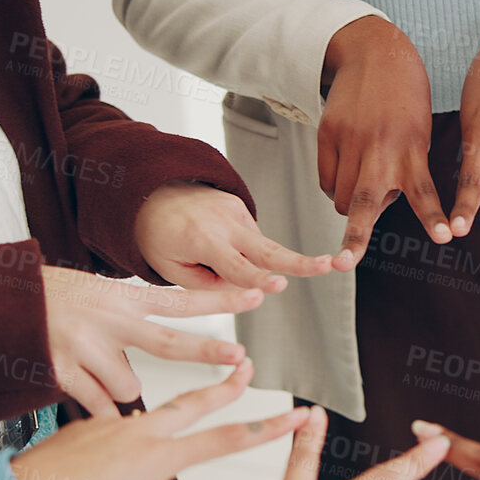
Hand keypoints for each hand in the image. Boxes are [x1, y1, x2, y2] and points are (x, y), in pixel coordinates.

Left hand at [13, 363, 307, 479]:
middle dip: (226, 386)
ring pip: (155, 411)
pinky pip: (118, 426)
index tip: (294, 417)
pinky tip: (114, 461)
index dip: (265, 429)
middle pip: (195, 403)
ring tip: (175, 418)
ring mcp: (109, 425)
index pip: (224, 440)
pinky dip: (131, 436)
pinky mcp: (85, 427)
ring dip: (178, 408)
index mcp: (154, 459)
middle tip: (248, 367)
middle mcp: (136, 433)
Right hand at [41, 265, 258, 418]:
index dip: (222, 297)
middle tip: (240, 359)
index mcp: (121, 298)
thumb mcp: (96, 293)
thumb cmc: (49, 299)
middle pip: (170, 342)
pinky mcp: (64, 371)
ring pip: (129, 387)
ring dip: (120, 388)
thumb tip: (161, 327)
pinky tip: (81, 393)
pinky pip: (98, 406)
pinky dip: (97, 410)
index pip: (181, 299)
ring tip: (93, 371)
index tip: (259, 292)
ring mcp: (87, 347)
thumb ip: (130, 314)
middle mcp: (109, 321)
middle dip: (208, 351)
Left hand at [135, 180, 334, 290]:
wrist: (150, 190)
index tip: (279, 286)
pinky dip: (242, 249)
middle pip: (269, 249)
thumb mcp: (168, 268)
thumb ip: (205, 284)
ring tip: (207, 256)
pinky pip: (250, 237)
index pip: (237, 267)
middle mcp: (224, 224)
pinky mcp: (241, 207)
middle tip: (329, 265)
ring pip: (260, 246)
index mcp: (202, 241)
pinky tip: (215, 244)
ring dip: (255, 263)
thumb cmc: (155, 234)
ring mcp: (235, 212)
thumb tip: (242, 289)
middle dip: (302, 261)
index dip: (259, 279)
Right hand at [317, 15, 451, 269]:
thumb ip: (408, 170)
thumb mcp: (420, 132)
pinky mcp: (327, 134)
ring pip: (340, 197)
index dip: (433, 216)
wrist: (374, 52)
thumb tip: (380, 206)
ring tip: (363, 188)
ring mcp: (350, 142)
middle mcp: (380, 148)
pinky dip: (334, 186)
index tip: (443, 236)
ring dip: (350, 206)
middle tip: (343, 263)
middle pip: (362, 202)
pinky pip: (325, 179)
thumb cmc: (406, 96)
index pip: (425, 190)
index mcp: (413, 148)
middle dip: (354, 237)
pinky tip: (345, 171)